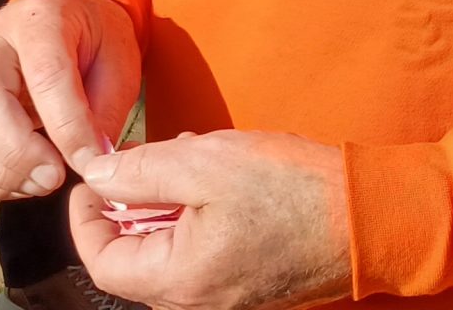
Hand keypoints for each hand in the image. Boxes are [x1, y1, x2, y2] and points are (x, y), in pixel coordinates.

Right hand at [0, 0, 141, 200]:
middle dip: (19, 153)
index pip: (45, 75)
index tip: (90, 161)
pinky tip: (21, 180)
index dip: (68, 127)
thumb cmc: (93, 41)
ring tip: (43, 181)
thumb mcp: (120, 62)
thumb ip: (105, 110)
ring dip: (1, 173)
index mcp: (39, 20)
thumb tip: (88, 161)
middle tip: (56, 175)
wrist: (65, 22)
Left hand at [67, 132, 351, 309]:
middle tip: (143, 159)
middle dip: (129, 206)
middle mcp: (196, 302)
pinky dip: (194, 218)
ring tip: (190, 158)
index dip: (86, 217)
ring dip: (165, 206)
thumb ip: (140, 172)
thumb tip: (96, 176)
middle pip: (132, 260)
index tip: (92, 177)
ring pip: (166, 253)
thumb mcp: (203, 163)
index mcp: (179, 280)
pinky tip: (217, 180)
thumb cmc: (290, 190)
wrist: (367, 218)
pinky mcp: (246, 287)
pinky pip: (198, 256)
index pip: (102, 261)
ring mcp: (223, 299)